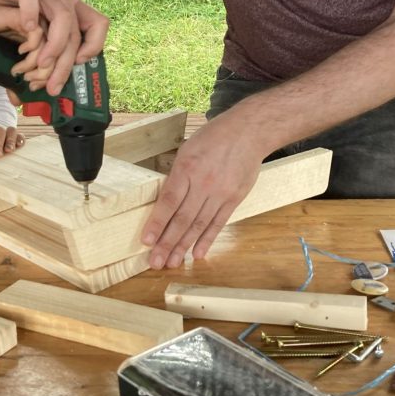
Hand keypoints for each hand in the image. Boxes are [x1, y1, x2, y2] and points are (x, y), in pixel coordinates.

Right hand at [0, 0, 108, 94]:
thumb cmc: (11, 8)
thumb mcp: (31, 33)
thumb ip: (39, 54)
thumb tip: (38, 89)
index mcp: (69, 8)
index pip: (98, 24)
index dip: (94, 46)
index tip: (77, 66)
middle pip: (76, 31)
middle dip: (66, 63)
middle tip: (52, 85)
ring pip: (62, 17)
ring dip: (55, 45)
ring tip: (41, 64)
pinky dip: (31, 15)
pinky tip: (25, 30)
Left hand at [140, 118, 262, 268]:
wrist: (247, 133)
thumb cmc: (213, 138)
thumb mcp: (187, 149)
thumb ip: (177, 175)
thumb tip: (165, 201)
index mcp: (187, 168)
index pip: (168, 201)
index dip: (157, 223)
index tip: (147, 241)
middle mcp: (203, 183)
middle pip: (182, 219)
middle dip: (167, 243)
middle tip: (155, 262)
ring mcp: (220, 193)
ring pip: (199, 225)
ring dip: (184, 246)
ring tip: (172, 262)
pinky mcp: (234, 199)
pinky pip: (218, 223)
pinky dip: (207, 240)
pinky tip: (197, 253)